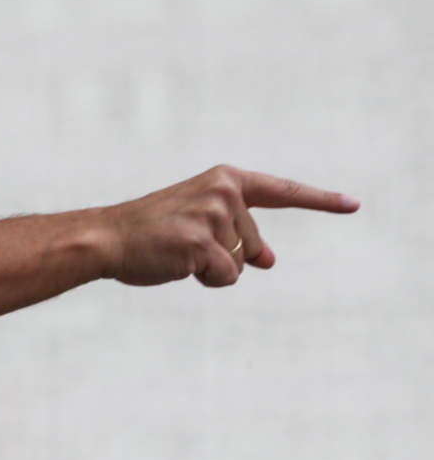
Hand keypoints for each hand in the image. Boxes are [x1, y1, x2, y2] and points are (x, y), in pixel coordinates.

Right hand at [99, 165, 358, 287]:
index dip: (320, 200)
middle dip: (227, 256)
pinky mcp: (202, 241)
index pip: (281, 191)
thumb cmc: (150, 232)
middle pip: (256, 245)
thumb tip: (270, 261)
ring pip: (241, 265)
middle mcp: (224, 191)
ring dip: (212, 269)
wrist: (106, 238)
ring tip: (176, 252)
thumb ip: (238, 234)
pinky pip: (225, 277)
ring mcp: (214, 215)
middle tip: (182, 244)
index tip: (353, 204)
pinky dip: (204, 280)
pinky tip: (176, 264)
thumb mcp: (199, 223)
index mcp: (224, 179)